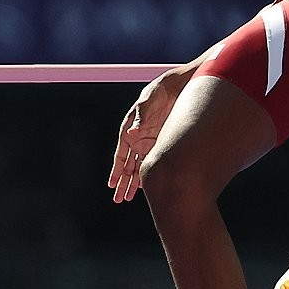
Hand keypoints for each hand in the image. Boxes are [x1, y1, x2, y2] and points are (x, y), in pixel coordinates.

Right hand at [107, 74, 178, 202]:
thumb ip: (140, 118)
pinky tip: (146, 187)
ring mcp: (148, 143)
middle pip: (128, 166)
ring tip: (127, 198)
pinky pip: (152, 162)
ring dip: (134, 183)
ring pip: (139, 167)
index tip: (112, 184)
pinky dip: (148, 174)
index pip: (121, 156)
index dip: (117, 171)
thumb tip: (133, 132)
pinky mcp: (161, 143)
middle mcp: (136, 140)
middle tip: (118, 200)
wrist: (176, 88)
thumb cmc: (158, 93)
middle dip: (123, 183)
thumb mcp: (148, 103)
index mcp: (128, 131)